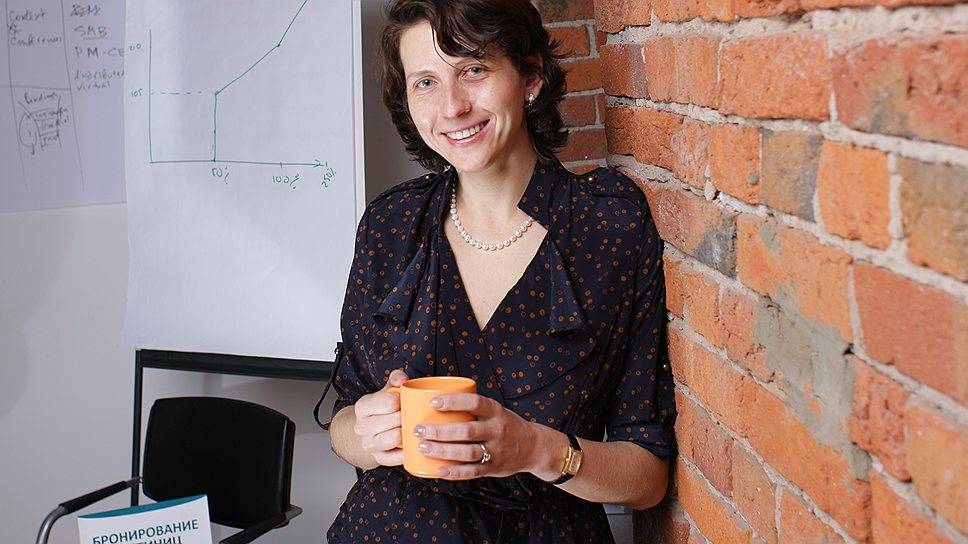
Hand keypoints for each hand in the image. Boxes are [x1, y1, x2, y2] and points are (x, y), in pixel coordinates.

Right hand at [352, 368, 408, 466]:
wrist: (368, 433)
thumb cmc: (381, 410)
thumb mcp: (385, 392)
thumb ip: (395, 380)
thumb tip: (402, 379)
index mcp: (363, 407)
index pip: (389, 402)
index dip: (402, 401)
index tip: (405, 402)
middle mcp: (362, 426)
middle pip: (395, 420)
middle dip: (407, 416)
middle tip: (412, 415)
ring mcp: (369, 444)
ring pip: (396, 438)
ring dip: (408, 433)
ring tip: (412, 428)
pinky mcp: (379, 458)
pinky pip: (397, 457)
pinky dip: (407, 451)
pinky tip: (411, 444)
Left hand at [412, 393, 547, 479]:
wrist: (533, 447)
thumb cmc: (505, 424)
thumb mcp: (495, 410)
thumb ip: (472, 407)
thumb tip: (434, 399)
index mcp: (496, 411)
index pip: (474, 402)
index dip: (453, 402)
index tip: (433, 402)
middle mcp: (497, 430)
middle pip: (466, 431)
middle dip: (440, 431)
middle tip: (419, 429)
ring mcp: (496, 451)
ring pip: (467, 453)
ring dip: (443, 451)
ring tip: (423, 447)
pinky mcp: (493, 468)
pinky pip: (472, 472)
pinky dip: (454, 472)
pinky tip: (438, 470)